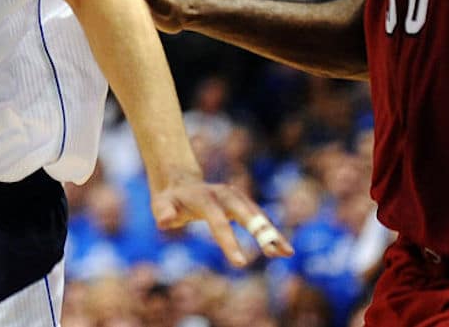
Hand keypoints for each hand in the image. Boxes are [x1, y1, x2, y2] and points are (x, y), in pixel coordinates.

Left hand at [152, 175, 292, 266]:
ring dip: (272, 233)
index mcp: (204, 198)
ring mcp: (236, 196)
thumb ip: (163, 212)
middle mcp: (224, 194)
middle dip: (261, 233)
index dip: (229, 242)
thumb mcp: (161, 204)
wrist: (181, 184)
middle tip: (275, 253)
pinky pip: (259, 218)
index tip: (240, 264)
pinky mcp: (243, 203)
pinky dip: (271, 232)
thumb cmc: (170, 200)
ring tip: (287, 253)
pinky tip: (283, 248)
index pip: (218, 222)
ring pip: (257, 215)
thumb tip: (165, 220)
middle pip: (246, 214)